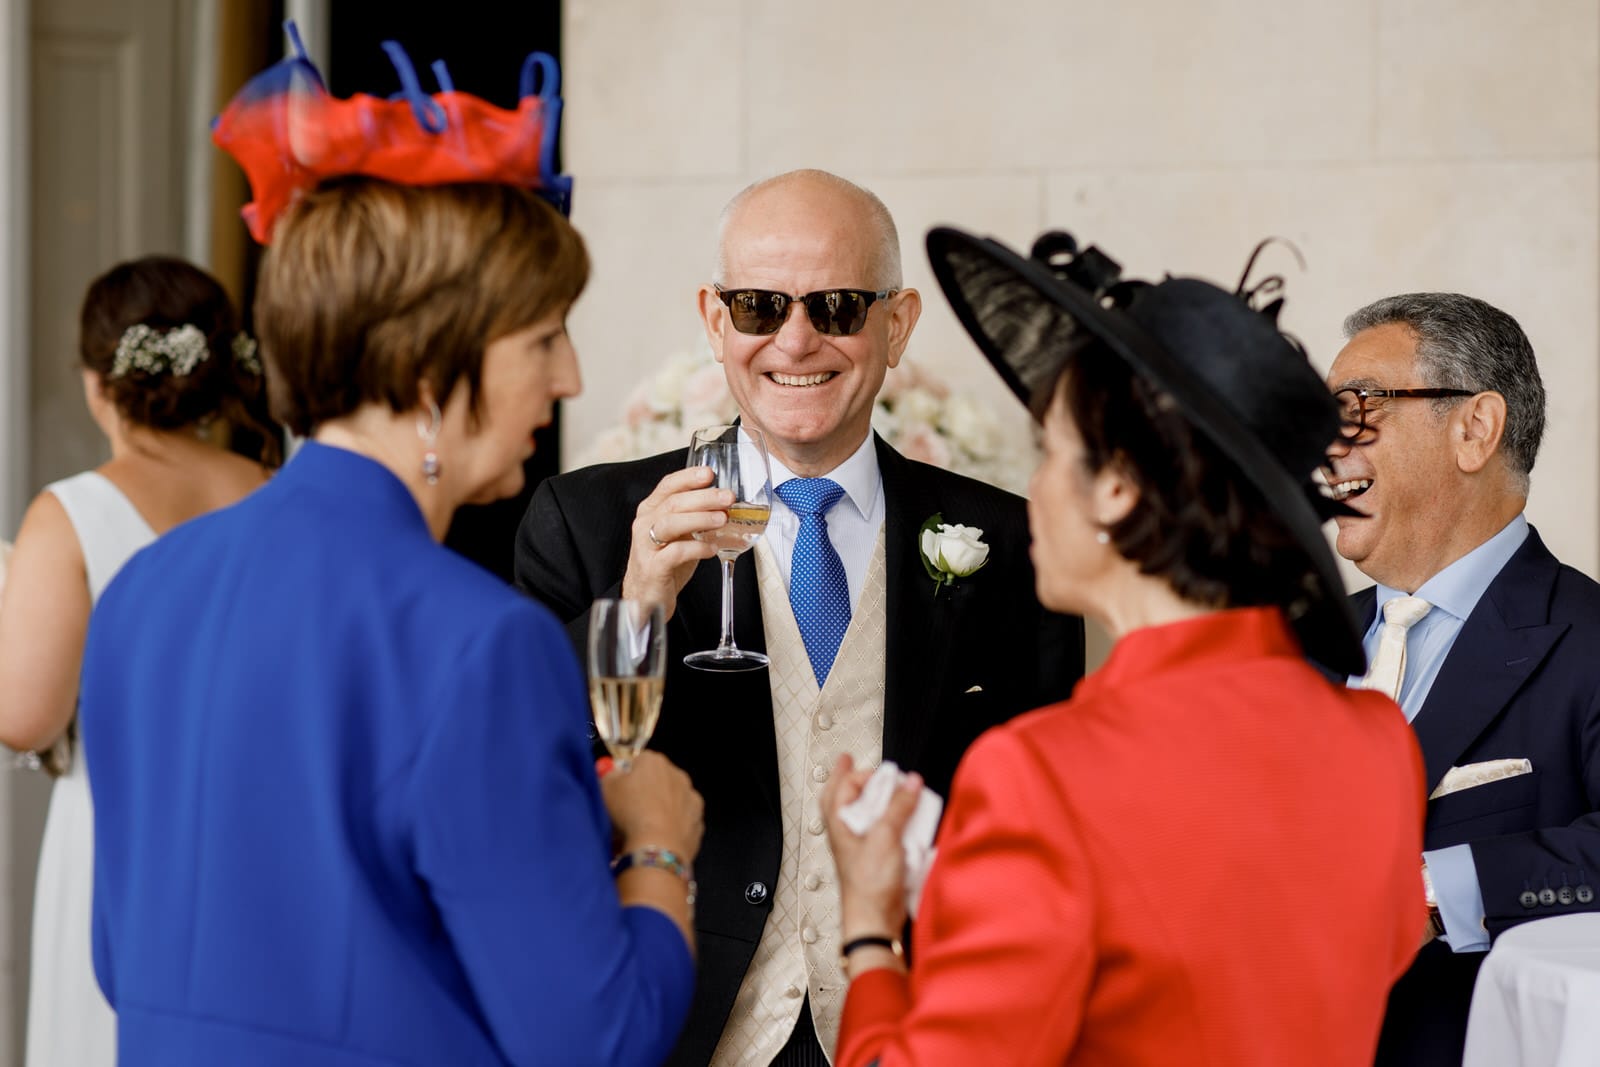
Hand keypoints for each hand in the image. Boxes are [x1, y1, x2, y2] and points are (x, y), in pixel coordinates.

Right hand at [601, 750, 703, 860]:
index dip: (626, 777)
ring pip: (671, 803)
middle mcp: (678, 775)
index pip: (638, 761)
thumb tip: (612, 774)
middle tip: (627, 814)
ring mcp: (691, 799)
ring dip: (659, 812)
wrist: (656, 847)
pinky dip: (671, 829)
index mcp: (654, 762)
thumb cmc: (630, 813)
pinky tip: (656, 841)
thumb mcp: (605, 788)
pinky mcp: (698, 822)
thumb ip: (609, 775)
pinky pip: (680, 823)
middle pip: (657, 782)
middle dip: (644, 795)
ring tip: (641, 831)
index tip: (618, 791)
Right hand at [621, 467, 730, 620]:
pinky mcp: (653, 567)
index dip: (688, 477)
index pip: (668, 485)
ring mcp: (646, 545)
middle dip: (703, 497)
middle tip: (727, 497)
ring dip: (699, 518)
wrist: (646, 596)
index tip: (710, 473)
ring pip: (671, 523)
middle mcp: (645, 524)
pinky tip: (712, 549)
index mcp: (651, 510)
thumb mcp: (680, 534)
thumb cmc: (666, 562)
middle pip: (673, 502)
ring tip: (721, 519)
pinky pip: (675, 552)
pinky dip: (696, 548)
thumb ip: (695, 517)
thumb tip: (726, 504)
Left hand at [823, 754, 918, 938]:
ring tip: (880, 786)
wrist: (874, 919)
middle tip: (849, 761)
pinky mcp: (876, 856)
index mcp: (839, 823)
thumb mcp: (886, 836)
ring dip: (869, 797)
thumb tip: (910, 782)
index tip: (885, 772)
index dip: (860, 773)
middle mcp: (846, 832)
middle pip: (840, 797)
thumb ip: (899, 806)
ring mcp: (860, 845)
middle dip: (847, 779)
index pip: (842, 786)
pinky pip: (878, 830)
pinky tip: (899, 817)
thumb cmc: (869, 885)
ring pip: (859, 813)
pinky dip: (886, 818)